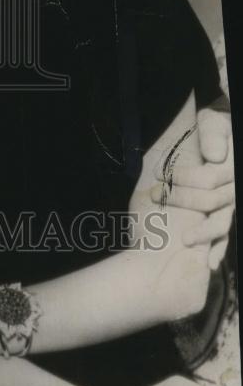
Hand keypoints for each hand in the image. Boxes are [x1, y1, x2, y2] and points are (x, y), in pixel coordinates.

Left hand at [152, 108, 234, 268]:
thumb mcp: (214, 122)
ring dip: (203, 233)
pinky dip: (217, 248)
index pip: (209, 179)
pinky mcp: (224, 214)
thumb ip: (215, 134)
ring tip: (184, 241)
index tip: (159, 174)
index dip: (184, 177)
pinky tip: (209, 263)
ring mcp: (229, 204)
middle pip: (210, 201)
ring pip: (220, 223)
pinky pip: (224, 235)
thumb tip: (214, 156)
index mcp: (230, 169)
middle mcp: (232, 189)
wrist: (217, 135)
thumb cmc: (213, 129)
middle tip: (153, 195)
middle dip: (181, 200)